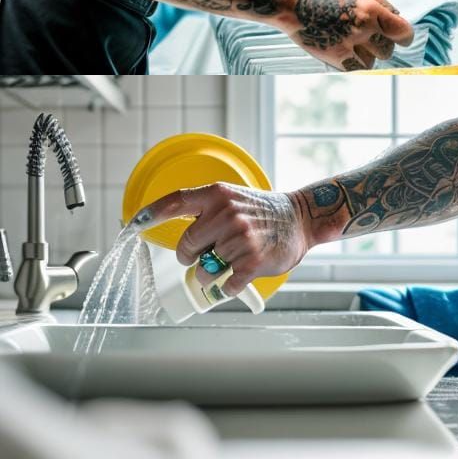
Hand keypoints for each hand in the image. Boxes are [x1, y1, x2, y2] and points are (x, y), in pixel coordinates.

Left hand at [130, 183, 311, 296]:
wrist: (301, 219)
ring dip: (214, 271)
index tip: (132, 224)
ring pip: (204, 270)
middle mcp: (226, 214)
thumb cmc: (263, 212)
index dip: (150, 214)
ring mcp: (240, 238)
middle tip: (211, 251)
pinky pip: (224, 285)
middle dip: (193, 255)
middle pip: (186, 247)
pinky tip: (242, 272)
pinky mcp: (251, 262)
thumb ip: (203, 211)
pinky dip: (229, 285)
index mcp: (217, 195)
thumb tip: (165, 229)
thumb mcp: (232, 198)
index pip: (174, 202)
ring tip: (234, 259)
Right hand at [282, 0, 415, 70]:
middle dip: (383, 44)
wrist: (293, 7)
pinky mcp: (336, 57)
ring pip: (374, 61)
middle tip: (371, 38)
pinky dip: (357, 63)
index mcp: (370, 9)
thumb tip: (396, 13)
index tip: (401, 37)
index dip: (404, 36)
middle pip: (388, 49)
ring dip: (368, 55)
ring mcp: (349, 44)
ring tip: (354, 43)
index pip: (403, 32)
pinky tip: (350, 54)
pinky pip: (358, 68)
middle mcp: (363, 28)